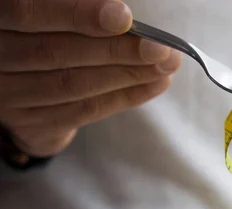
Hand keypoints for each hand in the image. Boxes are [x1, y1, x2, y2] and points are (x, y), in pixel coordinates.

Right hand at [0, 0, 182, 156]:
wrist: (25, 76)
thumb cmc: (48, 30)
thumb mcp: (52, 11)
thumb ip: (77, 8)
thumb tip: (124, 19)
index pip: (28, 12)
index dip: (77, 15)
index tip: (124, 18)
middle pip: (56, 53)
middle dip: (117, 50)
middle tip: (162, 49)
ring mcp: (8, 93)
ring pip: (72, 85)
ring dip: (127, 76)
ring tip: (165, 66)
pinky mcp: (30, 122)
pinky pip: (83, 111)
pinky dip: (124, 97)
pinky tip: (154, 84)